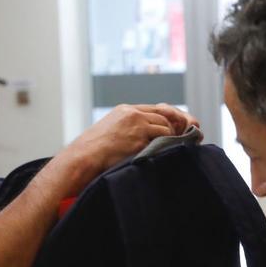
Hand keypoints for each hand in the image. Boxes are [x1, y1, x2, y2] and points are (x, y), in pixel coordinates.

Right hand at [54, 103, 198, 193]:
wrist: (84, 156)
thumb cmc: (93, 150)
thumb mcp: (110, 131)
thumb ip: (127, 129)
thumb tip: (144, 138)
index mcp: (125, 110)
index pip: (153, 109)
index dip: (167, 117)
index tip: (176, 126)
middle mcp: (132, 113)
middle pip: (163, 115)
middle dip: (173, 126)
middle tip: (180, 136)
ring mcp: (136, 124)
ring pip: (164, 126)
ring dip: (169, 137)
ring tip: (167, 147)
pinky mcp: (139, 136)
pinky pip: (162, 138)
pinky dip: (166, 143)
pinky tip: (164, 150)